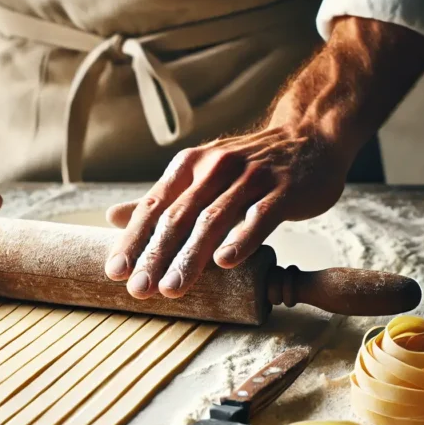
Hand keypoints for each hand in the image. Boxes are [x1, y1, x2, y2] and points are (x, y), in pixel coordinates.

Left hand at [103, 124, 349, 298]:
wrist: (311, 135)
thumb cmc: (250, 166)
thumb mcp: (201, 175)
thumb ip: (162, 199)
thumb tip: (112, 217)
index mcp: (191, 165)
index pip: (154, 207)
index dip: (134, 240)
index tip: (116, 272)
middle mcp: (216, 167)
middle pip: (179, 217)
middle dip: (156, 255)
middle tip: (140, 289)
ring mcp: (251, 177)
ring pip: (214, 219)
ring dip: (191, 256)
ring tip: (173, 287)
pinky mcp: (284, 190)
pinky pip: (260, 216)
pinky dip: (241, 238)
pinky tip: (226, 262)